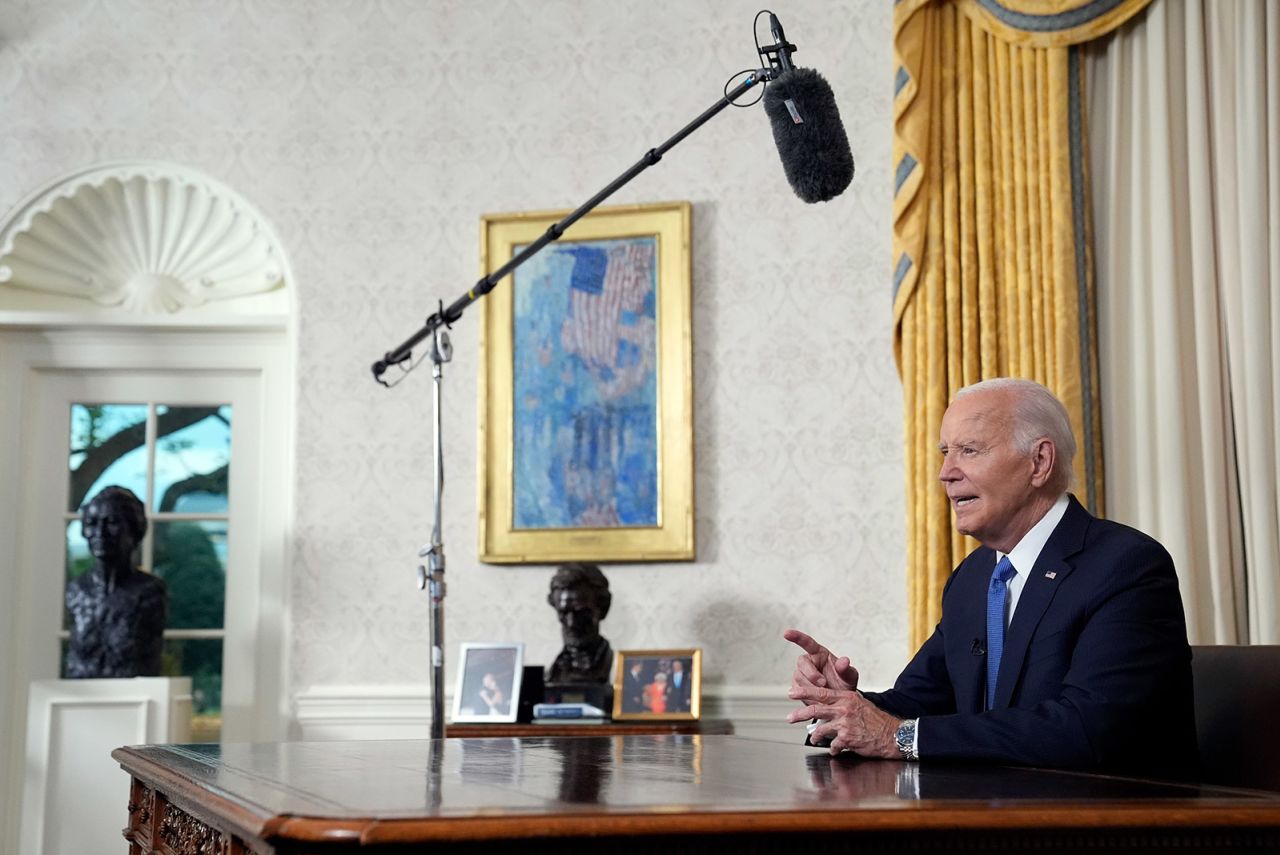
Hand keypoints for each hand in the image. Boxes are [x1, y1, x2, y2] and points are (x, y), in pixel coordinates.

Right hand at [783, 628, 859, 693]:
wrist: (839, 702)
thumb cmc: (844, 684)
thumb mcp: (849, 676)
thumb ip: (846, 669)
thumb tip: (844, 661)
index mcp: (820, 654)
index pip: (807, 643)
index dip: (796, 637)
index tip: (787, 633)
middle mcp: (808, 662)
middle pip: (802, 663)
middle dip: (811, 674)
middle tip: (823, 683)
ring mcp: (801, 674)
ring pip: (799, 678)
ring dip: (811, 687)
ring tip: (824, 693)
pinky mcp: (797, 687)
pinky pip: (797, 690)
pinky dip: (808, 695)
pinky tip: (817, 698)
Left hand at [787, 683, 902, 757]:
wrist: (893, 734)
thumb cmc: (876, 720)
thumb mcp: (860, 704)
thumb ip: (843, 703)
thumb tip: (827, 705)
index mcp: (847, 697)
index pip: (821, 692)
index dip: (804, 692)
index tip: (791, 692)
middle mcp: (844, 709)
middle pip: (815, 709)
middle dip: (799, 714)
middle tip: (789, 717)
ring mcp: (845, 723)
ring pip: (821, 729)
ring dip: (815, 735)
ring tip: (813, 738)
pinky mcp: (847, 738)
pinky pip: (833, 744)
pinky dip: (833, 748)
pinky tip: (835, 749)